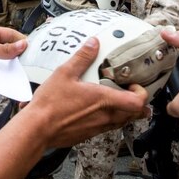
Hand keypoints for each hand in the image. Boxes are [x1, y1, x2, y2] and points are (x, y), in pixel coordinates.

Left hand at [0, 26, 27, 91]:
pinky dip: (0, 77)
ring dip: (7, 69)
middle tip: (26, 65)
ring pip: (2, 63)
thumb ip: (4, 49)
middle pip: (8, 50)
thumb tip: (22, 44)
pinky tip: (4, 82)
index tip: (31, 50)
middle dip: (16, 57)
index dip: (21, 41)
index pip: (10, 34)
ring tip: (16, 74)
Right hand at [24, 37, 149, 148]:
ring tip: (115, 99)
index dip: (142, 93)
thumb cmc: (51, 104)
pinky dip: (110, 119)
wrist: (37, 129)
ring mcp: (98, 128)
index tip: (134, 84)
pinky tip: (96, 109)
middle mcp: (105, 116)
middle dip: (137, 103)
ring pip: (123, 122)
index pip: (138, 102)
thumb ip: (82, 57)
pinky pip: (108, 128)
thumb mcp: (65, 73)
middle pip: (135, 114)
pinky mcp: (89, 135)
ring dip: (125, 112)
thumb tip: (93, 43)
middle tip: (129, 91)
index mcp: (104, 100)